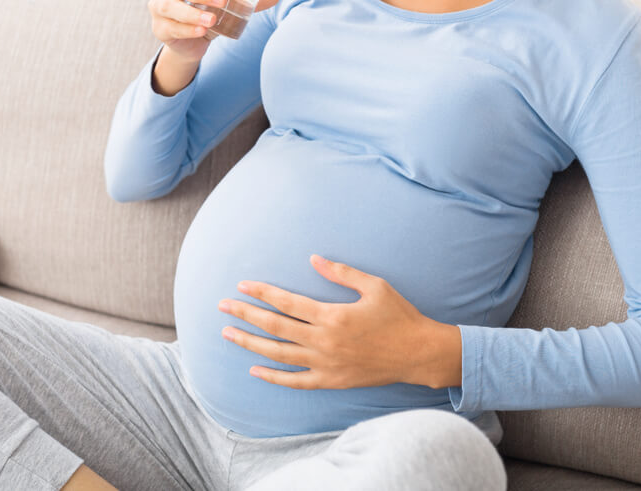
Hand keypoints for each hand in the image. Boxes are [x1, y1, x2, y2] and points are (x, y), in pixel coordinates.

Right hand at [148, 0, 278, 61]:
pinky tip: (201, 32)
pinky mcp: (160, 29)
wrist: (192, 43)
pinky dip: (187, 30)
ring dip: (192, 13)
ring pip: (169, 6)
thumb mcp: (225, 6)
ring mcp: (158, 8)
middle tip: (222, 0)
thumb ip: (245, 0)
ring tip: (212, 20)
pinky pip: (170, 28)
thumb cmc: (206, 14)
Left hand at [217, 255, 460, 389]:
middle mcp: (324, 341)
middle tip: (223, 306)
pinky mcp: (332, 380)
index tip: (242, 285)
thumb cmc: (399, 316)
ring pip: (279, 355)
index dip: (262, 293)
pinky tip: (256, 369)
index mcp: (333, 316)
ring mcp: (326, 364)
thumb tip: (314, 258)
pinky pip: (296, 381)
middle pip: (275, 327)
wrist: (418, 353)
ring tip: (228, 334)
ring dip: (251, 344)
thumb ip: (341, 273)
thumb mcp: (374, 286)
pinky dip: (274, 377)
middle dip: (246, 315)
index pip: (287, 303)